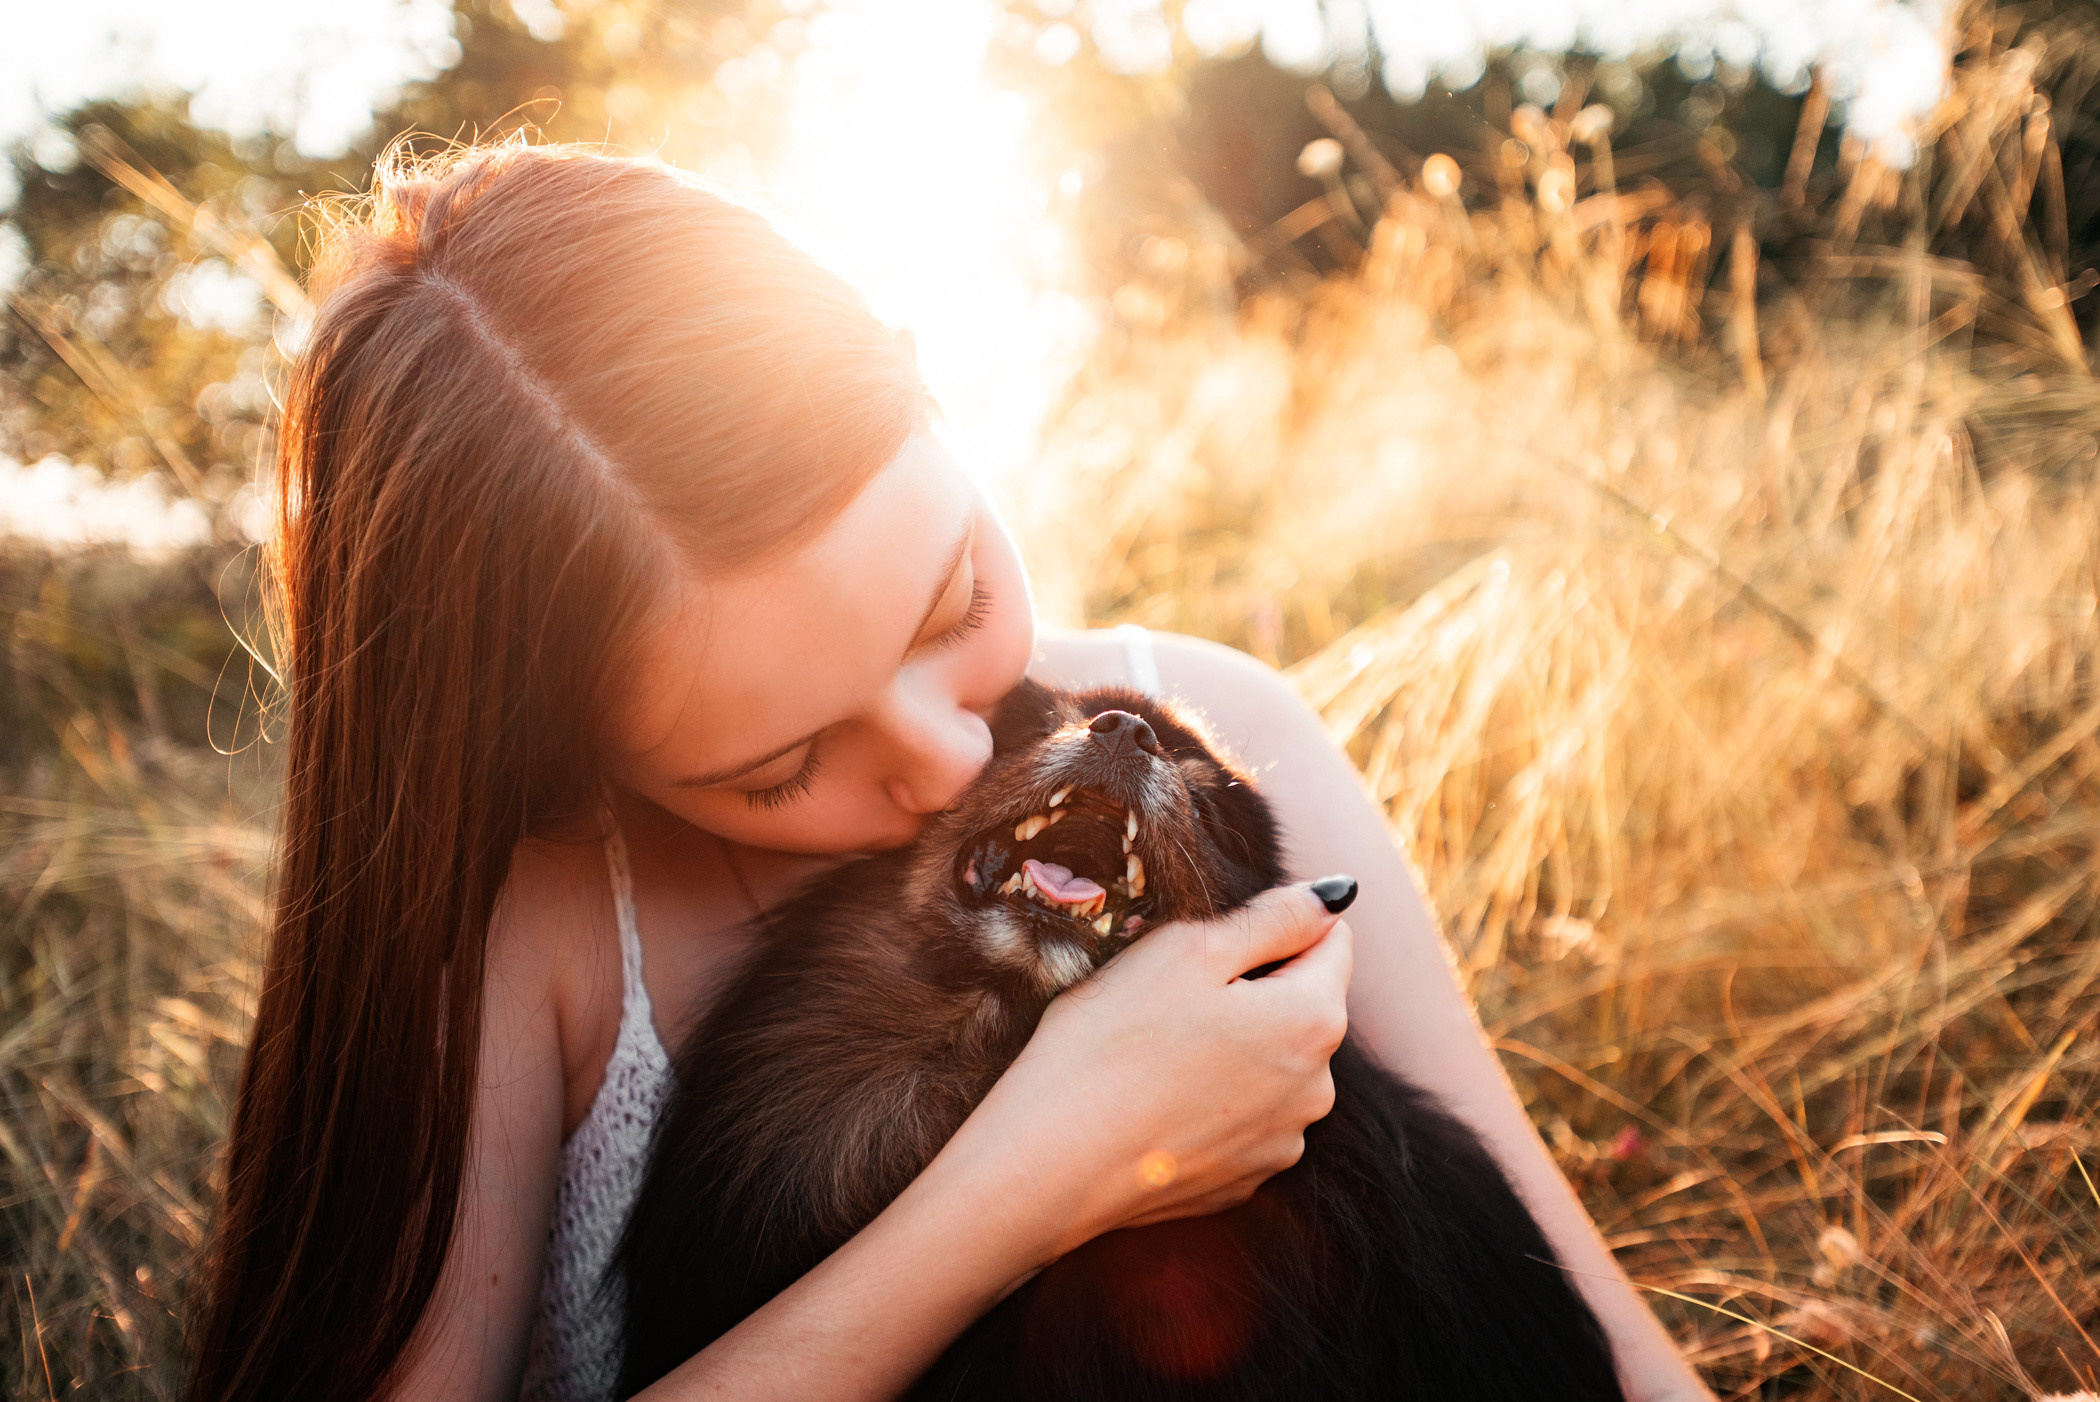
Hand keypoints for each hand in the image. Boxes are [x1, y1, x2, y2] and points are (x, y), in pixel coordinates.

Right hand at [951, 880, 1355, 1265]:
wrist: (1051, 1162)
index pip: (1331, 942)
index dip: (1271, 928)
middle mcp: (1318, 1089)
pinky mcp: (1243, 1180)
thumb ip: (1275, 917)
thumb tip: (1333, 898)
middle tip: (1171, 997)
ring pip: (1274, 1066)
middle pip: (1303, 1006)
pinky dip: (1213, 1100)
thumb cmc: (1113, 1042)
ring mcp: (1281, 1143)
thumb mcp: (1189, 949)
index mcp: (1314, 1020)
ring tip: (1159, 1053)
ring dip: (1236, 1048)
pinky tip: (1157, 1100)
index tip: (1211, 945)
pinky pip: (1243, 1117)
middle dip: (1254, 990)